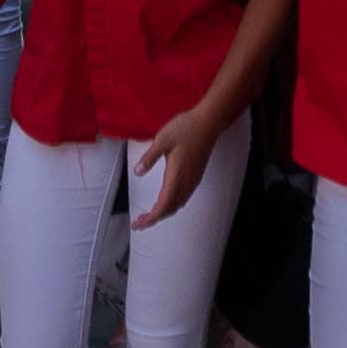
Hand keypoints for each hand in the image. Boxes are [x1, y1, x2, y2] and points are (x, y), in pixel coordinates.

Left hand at [134, 102, 222, 227]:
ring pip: (177, 205)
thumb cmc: (186, 128)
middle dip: (154, 219)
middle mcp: (186, 182)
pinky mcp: (196, 176)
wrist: (208, 123)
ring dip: (163, 213)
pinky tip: (165, 201)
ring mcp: (192, 180)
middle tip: (139, 222)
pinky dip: (171, 205)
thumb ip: (149, 157)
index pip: (163, 206)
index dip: (150, 219)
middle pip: (170, 209)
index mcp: (176, 176)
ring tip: (149, 214)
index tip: (138, 224)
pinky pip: (183, 198)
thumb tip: (138, 172)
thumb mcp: (162, 139)